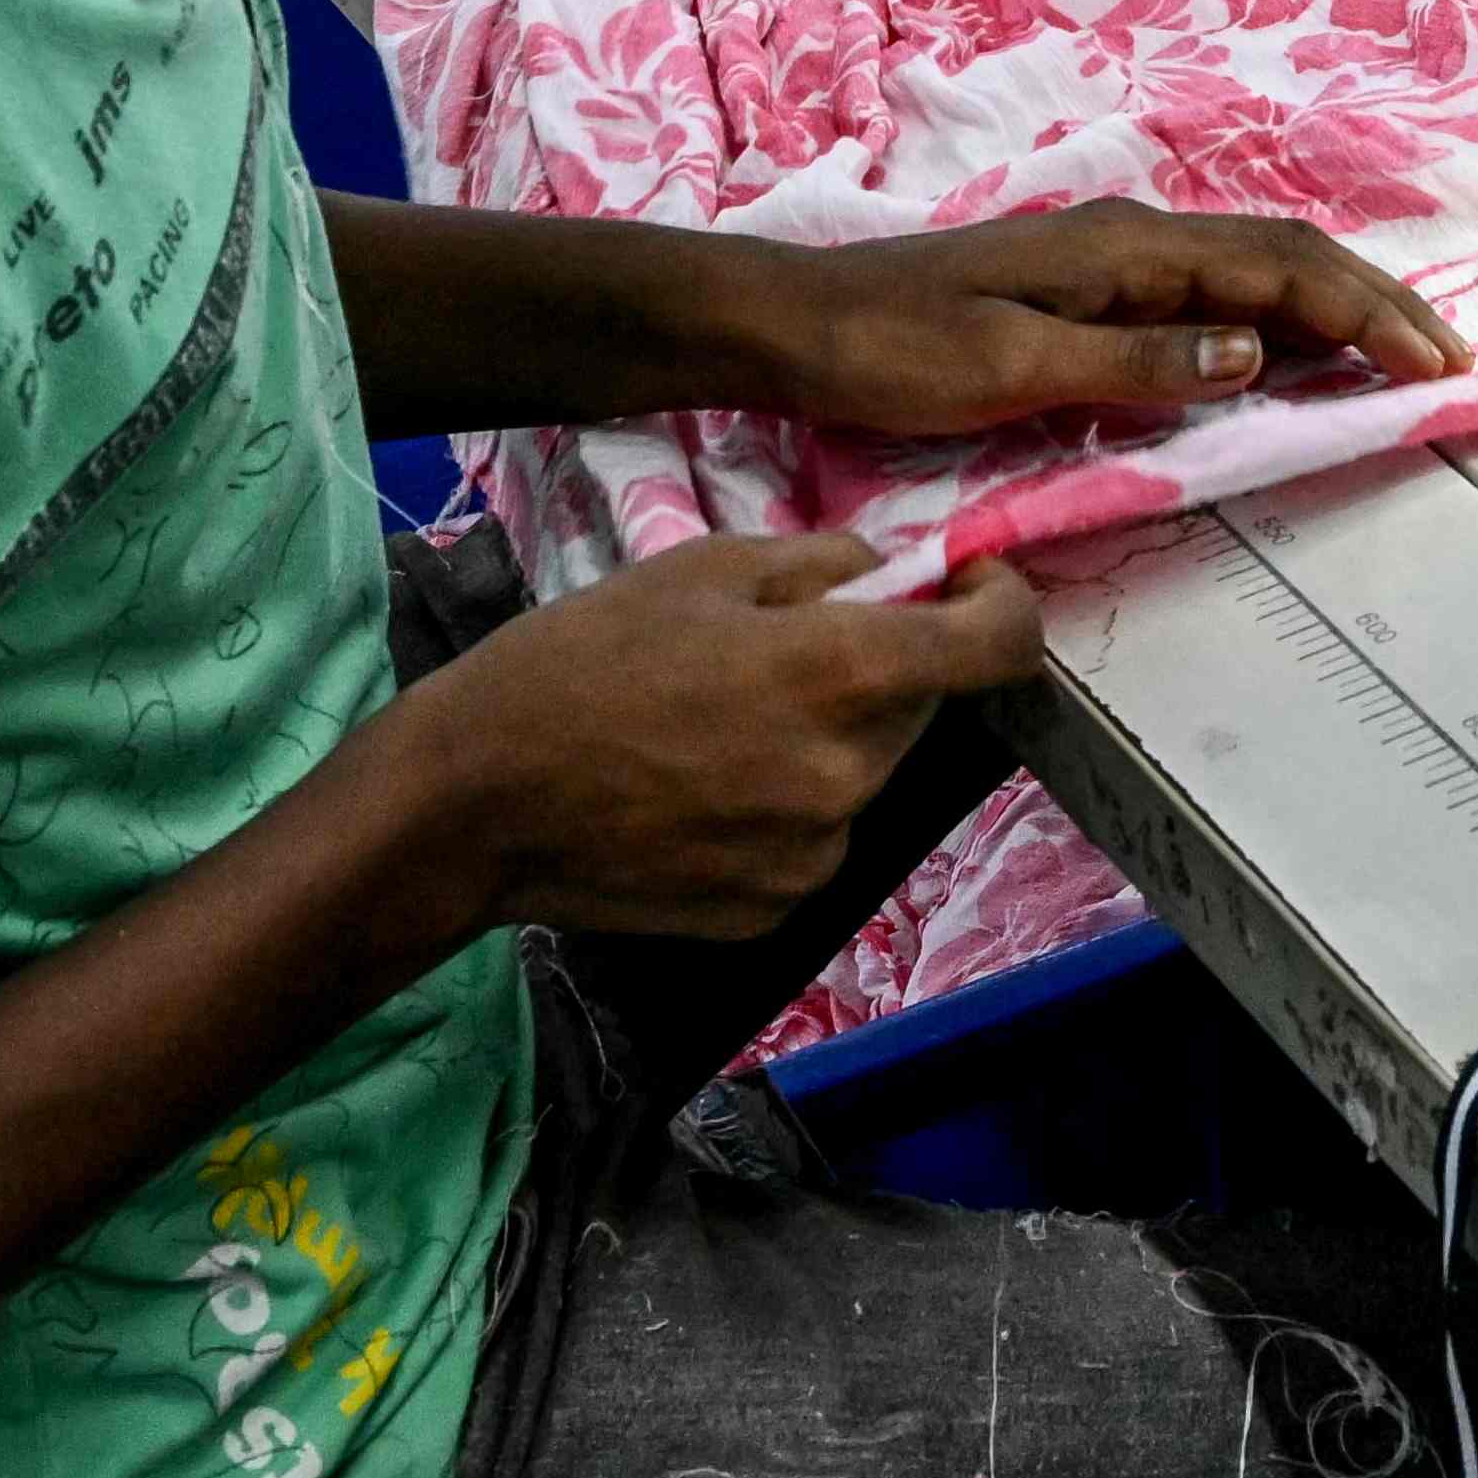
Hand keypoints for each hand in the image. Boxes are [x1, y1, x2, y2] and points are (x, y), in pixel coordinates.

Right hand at [370, 533, 1045, 942]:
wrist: (475, 803)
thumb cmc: (578, 663)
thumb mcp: (701, 570)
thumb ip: (822, 566)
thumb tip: (894, 573)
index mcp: (839, 676)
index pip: (996, 649)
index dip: (1002, 606)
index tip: (970, 585)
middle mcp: (847, 778)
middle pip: (921, 705)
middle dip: (885, 665)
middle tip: (791, 643)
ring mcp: (813, 857)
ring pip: (866, 771)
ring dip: (831, 734)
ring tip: (722, 717)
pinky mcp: (774, 910)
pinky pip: (814, 835)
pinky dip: (786, 802)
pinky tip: (701, 784)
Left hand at [709, 204, 1466, 441]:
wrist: (792, 325)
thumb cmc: (889, 351)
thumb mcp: (1009, 365)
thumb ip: (1135, 360)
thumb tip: (1256, 348)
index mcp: (1124, 248)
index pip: (1278, 267)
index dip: (1366, 312)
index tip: (1433, 363)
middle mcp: (1130, 239)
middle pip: (1285, 256)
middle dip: (1375, 303)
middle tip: (1448, 360)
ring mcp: (1111, 263)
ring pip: (1254, 272)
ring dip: (1334, 310)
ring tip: (1399, 358)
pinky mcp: (1089, 294)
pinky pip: (1211, 298)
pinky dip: (1275, 324)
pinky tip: (1291, 361)